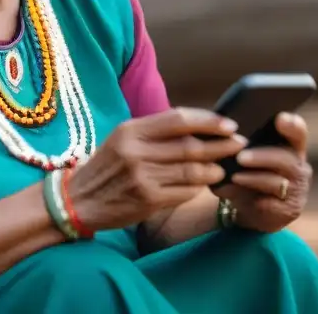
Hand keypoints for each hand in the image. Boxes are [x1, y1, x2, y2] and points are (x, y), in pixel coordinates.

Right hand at [66, 107, 247, 231]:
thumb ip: (154, 132)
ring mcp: (142, 176)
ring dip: (214, 168)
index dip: (208, 121)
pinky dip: (199, 187)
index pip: (178, 118)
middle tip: (239, 144)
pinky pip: (184, 191)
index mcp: (132, 130)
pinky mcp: (147, 200)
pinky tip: (206, 184)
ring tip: (224, 167)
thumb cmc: (106, 166)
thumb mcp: (123, 139)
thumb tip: (196, 127)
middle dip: (220, 144)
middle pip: (190, 144)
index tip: (229, 124)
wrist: (78, 200)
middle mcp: (137, 151)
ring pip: (191, 170)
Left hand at [214, 112, 311, 233]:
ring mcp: (297, 190)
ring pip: (276, 182)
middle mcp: (299, 167)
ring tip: (234, 176)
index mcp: (291, 146)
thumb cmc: (247, 172)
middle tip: (241, 157)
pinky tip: (237, 194)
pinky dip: (252, 199)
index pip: (298, 132)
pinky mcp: (289, 211)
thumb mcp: (245, 156)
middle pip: (286, 158)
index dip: (292, 125)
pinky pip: (271, 204)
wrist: (250, 208)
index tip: (280, 118)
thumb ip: (240, 145)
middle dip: (262, 157)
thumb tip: (220, 138)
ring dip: (253, 178)